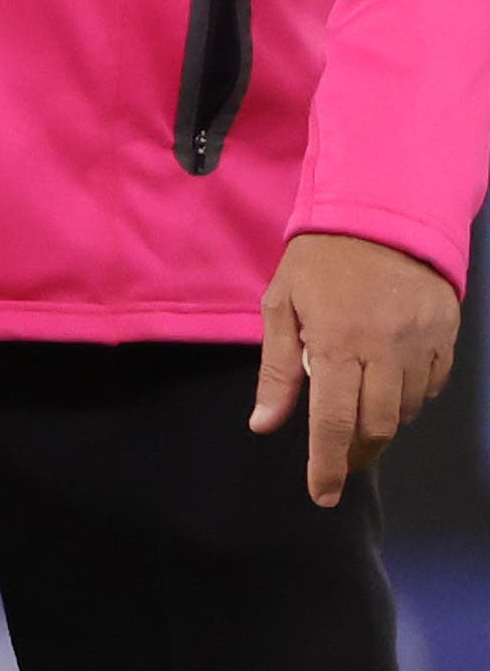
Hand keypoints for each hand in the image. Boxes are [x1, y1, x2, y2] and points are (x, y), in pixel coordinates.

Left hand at [254, 231, 459, 503]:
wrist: (383, 214)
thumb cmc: (319, 259)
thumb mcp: (281, 304)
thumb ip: (277, 369)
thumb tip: (264, 424)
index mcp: (336, 342)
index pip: (334, 421)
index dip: (328, 464)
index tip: (321, 495)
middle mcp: (384, 351)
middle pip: (377, 426)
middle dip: (356, 453)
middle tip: (340, 461)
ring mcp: (422, 346)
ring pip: (407, 412)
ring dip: (382, 424)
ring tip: (359, 418)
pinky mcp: (446, 339)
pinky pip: (431, 387)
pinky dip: (410, 399)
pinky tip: (389, 387)